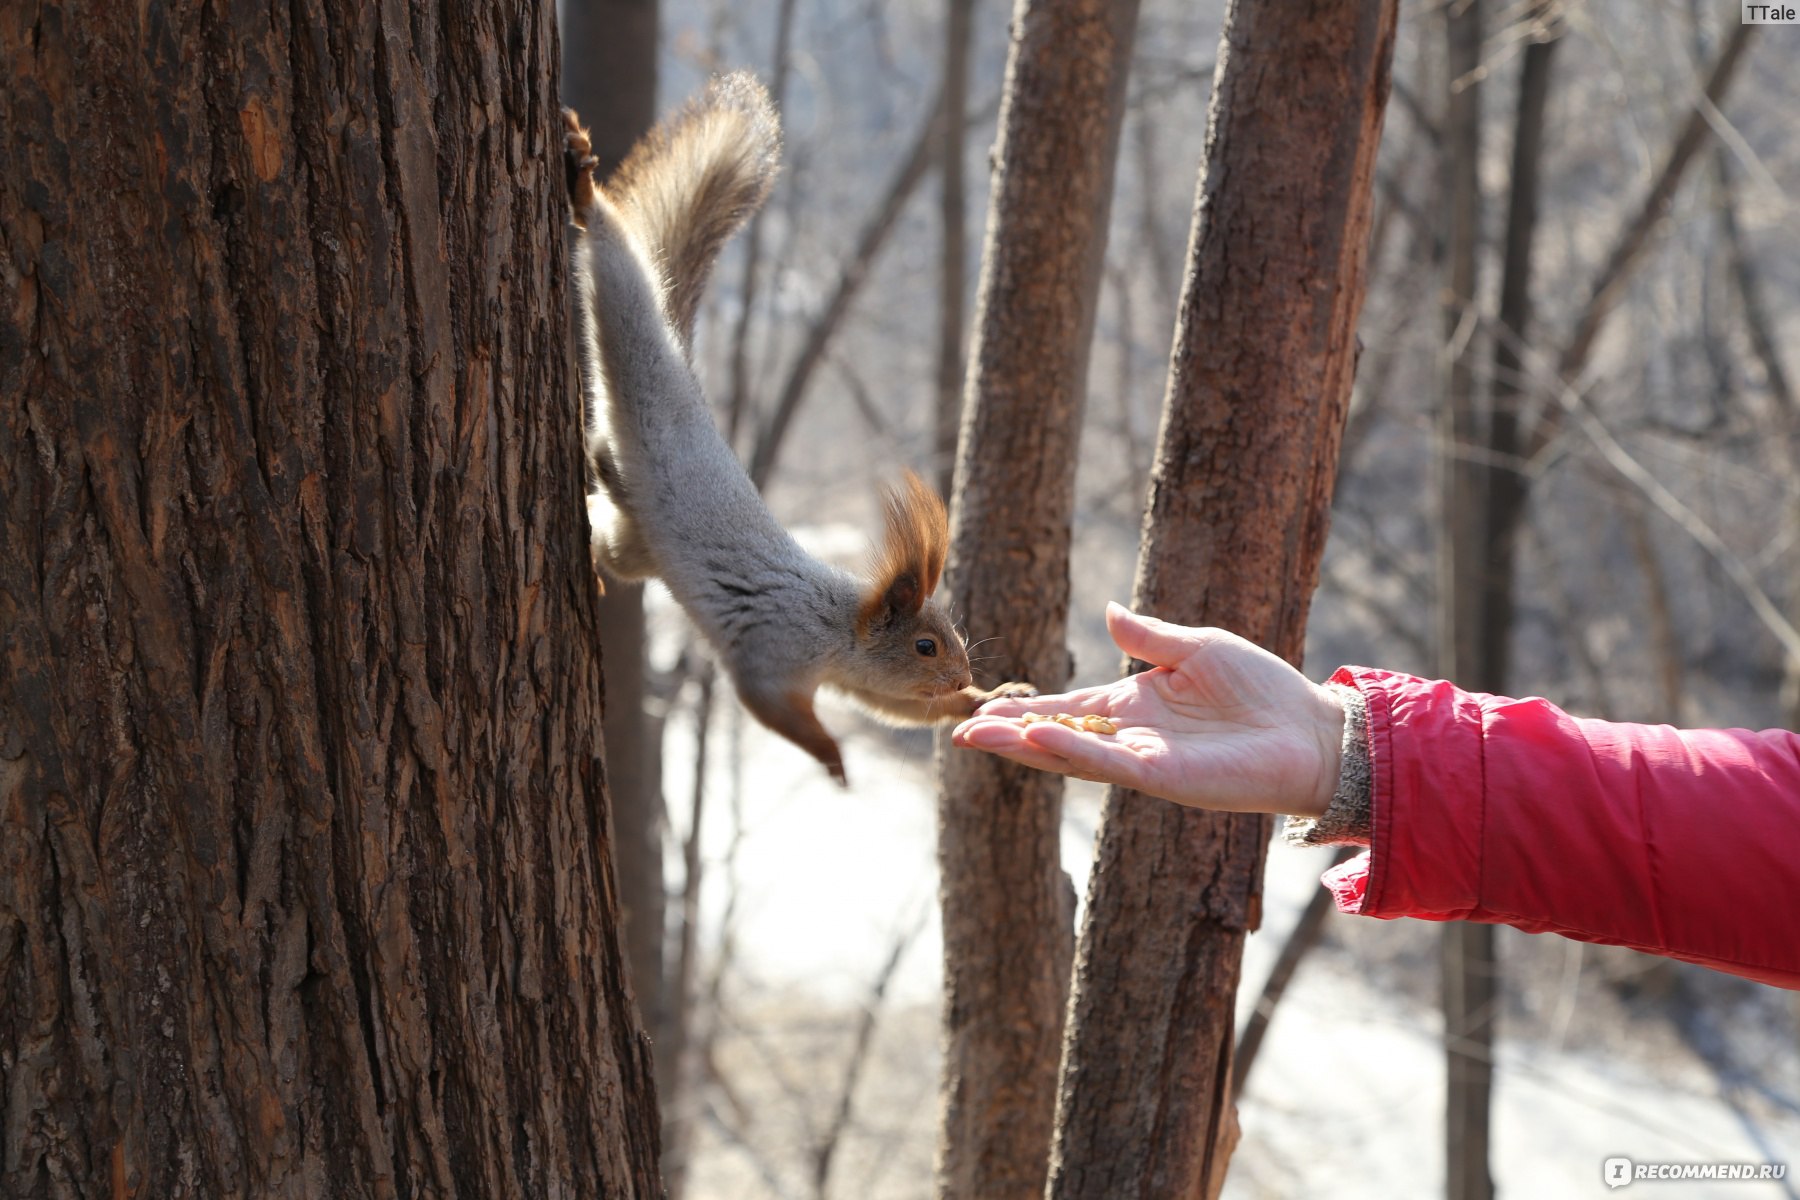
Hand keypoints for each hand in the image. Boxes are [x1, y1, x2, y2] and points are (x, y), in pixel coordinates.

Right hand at [951, 603, 1344, 816]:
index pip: (1067, 708)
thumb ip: (1149, 636)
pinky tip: (1038, 739)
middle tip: (960, 732)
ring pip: (1070, 755)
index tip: (983, 710)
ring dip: (1024, 748)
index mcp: (1135, 707)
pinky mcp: (1164, 776)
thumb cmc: (1263, 690)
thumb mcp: (1198, 648)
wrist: (1311, 732)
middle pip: (1056, 737)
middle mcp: (1131, 737)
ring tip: (977, 737)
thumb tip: (1109, 610)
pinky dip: (1071, 751)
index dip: (1026, 710)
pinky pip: (1108, 764)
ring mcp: (1144, 760)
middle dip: (1008, 736)